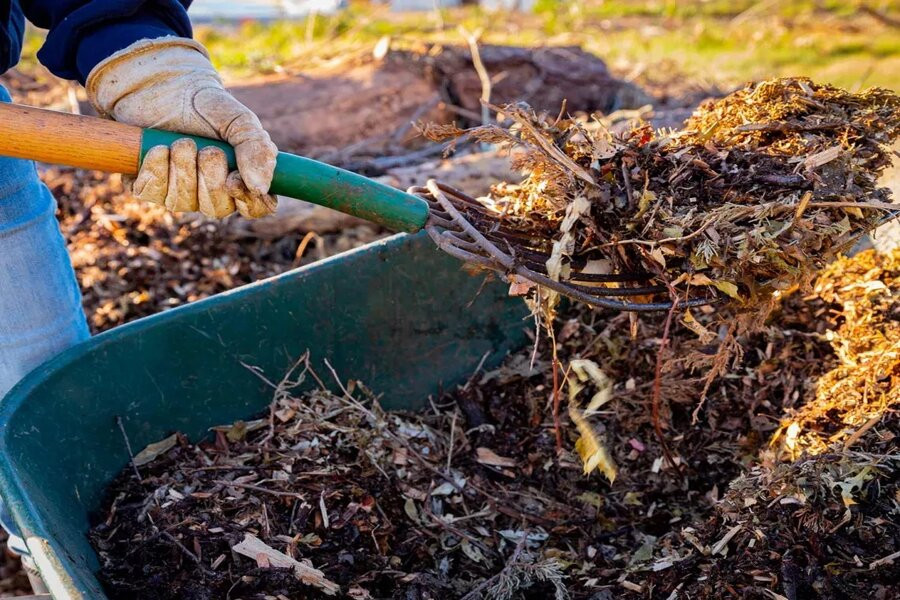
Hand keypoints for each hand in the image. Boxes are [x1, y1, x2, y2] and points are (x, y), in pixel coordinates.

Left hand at [86, 37, 277, 218]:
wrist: (161, 86)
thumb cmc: (205, 105)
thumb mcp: (238, 119)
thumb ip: (257, 149)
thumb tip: (260, 188)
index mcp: (242, 178)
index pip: (256, 208)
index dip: (248, 202)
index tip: (234, 181)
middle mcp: (212, 193)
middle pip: (217, 209)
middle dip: (210, 177)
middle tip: (207, 149)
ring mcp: (180, 193)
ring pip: (183, 203)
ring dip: (183, 169)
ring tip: (182, 142)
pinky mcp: (149, 187)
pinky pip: (153, 193)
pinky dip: (157, 169)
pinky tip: (159, 149)